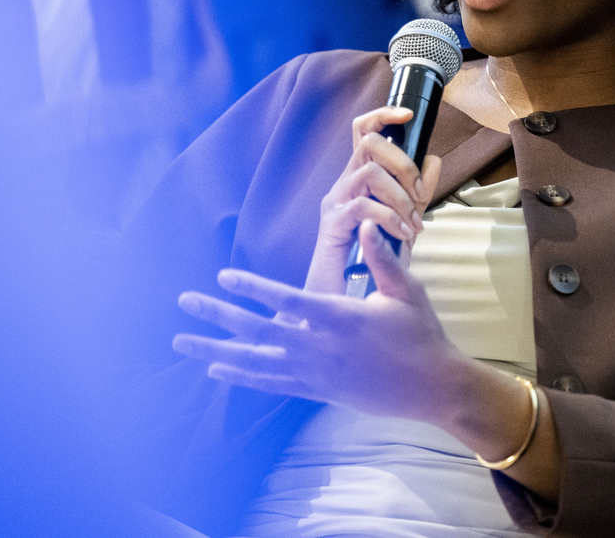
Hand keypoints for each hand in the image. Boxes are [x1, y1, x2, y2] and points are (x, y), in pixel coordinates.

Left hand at [173, 221, 467, 423]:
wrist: (432, 387)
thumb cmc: (420, 334)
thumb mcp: (406, 291)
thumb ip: (382, 259)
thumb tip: (365, 225)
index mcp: (338, 319)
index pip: (286, 300)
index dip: (252, 287)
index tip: (223, 276)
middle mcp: (319, 348)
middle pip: (258, 331)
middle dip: (217, 316)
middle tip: (185, 302)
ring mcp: (314, 372)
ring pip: (255, 362)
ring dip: (215, 349)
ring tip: (183, 341)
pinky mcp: (316, 389)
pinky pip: (270, 383)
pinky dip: (241, 375)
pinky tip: (216, 367)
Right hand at [306, 106, 441, 294]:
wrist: (344, 296)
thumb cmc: (372, 257)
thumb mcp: (404, 219)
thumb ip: (418, 191)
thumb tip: (434, 159)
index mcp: (359, 177)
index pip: (364, 131)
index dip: (383, 114)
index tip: (408, 115)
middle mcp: (344, 183)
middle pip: (369, 144)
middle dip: (404, 164)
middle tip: (420, 193)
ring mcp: (336, 202)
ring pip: (369, 173)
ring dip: (400, 197)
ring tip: (412, 223)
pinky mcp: (333, 223)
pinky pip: (364, 207)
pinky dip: (390, 218)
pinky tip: (402, 235)